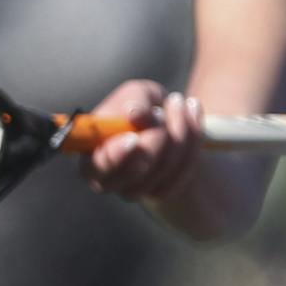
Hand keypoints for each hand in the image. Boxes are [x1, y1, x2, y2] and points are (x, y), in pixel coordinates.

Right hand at [79, 79, 202, 201]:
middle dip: (155, 140)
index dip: (115, 156)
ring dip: (180, 133)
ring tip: (182, 102)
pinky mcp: (161, 192)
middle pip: (133, 174)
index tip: (134, 138)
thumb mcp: (137, 93)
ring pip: (163, 171)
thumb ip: (134, 99)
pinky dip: (193, 141)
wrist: (168, 121)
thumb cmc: (143, 105)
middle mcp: (109, 180)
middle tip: (162, 111)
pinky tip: (192, 114)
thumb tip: (134, 114)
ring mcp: (134, 190)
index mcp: (92, 156)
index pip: (95, 167)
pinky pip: (184, 172)